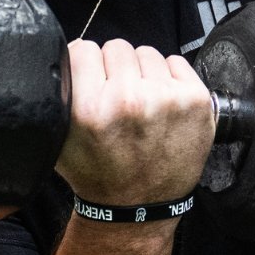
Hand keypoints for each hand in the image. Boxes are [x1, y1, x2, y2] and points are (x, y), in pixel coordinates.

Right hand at [56, 38, 214, 213]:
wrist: (139, 207)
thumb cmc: (99, 173)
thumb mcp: (59, 139)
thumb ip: (59, 93)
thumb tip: (65, 50)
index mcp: (89, 108)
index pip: (84, 49)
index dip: (87, 66)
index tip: (93, 83)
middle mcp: (128, 100)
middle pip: (117, 47)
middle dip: (115, 70)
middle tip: (118, 100)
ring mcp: (166, 98)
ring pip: (147, 53)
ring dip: (143, 74)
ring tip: (141, 105)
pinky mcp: (195, 99)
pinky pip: (176, 62)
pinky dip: (169, 79)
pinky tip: (163, 106)